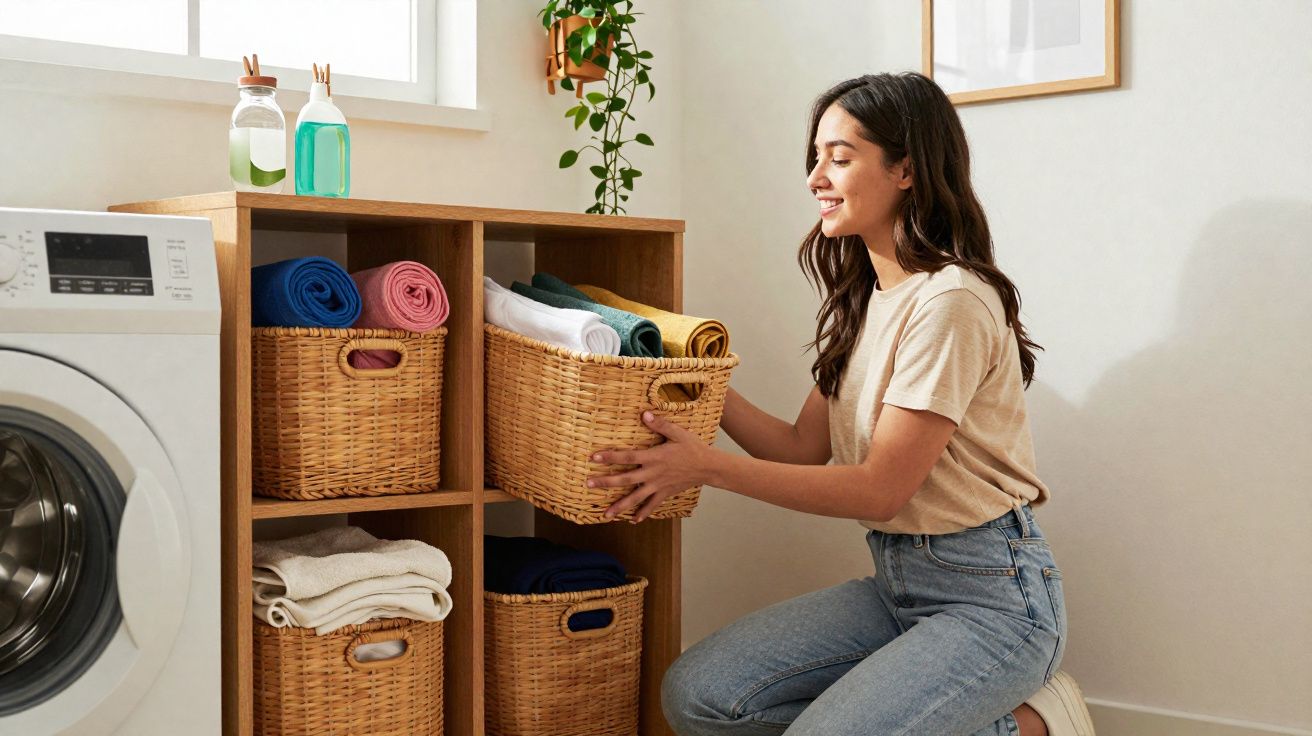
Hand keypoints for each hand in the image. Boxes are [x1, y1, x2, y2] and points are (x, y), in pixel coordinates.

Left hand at [588, 411, 714, 522]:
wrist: (708, 466)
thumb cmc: (692, 447)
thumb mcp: (677, 432)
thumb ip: (660, 425)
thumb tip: (644, 415)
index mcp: (653, 457)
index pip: (627, 456)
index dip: (610, 457)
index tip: (593, 458)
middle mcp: (652, 473)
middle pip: (625, 479)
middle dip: (606, 482)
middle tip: (588, 484)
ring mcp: (658, 486)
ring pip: (635, 498)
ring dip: (620, 506)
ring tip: (605, 515)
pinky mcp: (665, 493)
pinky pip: (652, 505)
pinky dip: (643, 513)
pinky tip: (633, 521)